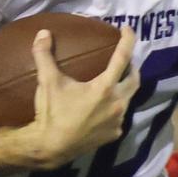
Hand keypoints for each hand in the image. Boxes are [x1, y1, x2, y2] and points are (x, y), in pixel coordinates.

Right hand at [24, 27, 139, 168]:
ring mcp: (118, 121)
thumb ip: (44, 55)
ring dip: (124, 89)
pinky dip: (115, 109)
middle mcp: (117, 103)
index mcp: (105, 87)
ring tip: (116, 83)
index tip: (129, 29)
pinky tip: (106, 108)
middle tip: (125, 60)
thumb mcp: (47, 82)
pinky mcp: (114, 134)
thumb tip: (42, 32)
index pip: (122, 57)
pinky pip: (120, 118)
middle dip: (133, 67)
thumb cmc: (52, 113)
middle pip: (134, 79)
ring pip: (129, 99)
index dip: (128, 40)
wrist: (51, 147)